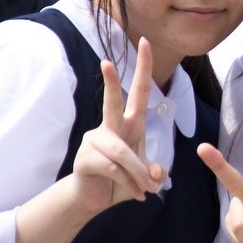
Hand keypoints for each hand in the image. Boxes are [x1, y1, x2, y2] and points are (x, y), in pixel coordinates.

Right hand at [71, 37, 166, 214]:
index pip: (140, 91)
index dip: (144, 67)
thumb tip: (158, 174)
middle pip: (113, 102)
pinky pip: (113, 169)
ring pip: (122, 152)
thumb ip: (154, 171)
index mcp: (130, 123)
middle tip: (106, 61)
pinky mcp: (85, 158)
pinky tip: (135, 194)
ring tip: (147, 189)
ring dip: (138, 173)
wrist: (94, 199)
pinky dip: (129, 184)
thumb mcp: (145, 175)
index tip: (145, 42)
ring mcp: (95, 140)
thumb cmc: (122, 180)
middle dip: (112, 82)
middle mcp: (111, 127)